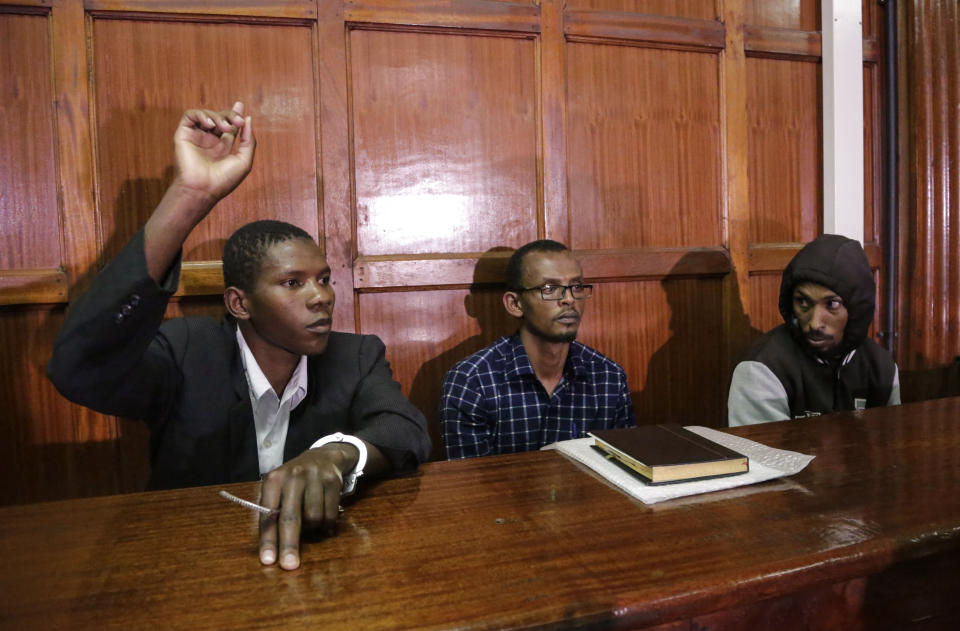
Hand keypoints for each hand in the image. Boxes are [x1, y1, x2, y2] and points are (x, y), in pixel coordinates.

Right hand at [172, 101, 255, 206]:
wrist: (203, 189)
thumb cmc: (223, 180)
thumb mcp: (244, 161)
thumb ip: (249, 141)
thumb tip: (248, 119)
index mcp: (223, 147)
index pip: (229, 126)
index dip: (234, 114)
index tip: (240, 105)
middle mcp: (209, 141)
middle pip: (220, 118)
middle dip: (230, 115)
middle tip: (237, 121)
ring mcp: (196, 137)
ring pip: (206, 115)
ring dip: (218, 117)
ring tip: (224, 128)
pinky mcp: (183, 134)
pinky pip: (190, 115)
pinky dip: (200, 114)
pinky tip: (209, 123)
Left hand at [257, 443, 359, 570]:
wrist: (323, 457)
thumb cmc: (293, 481)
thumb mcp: (278, 489)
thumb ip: (272, 511)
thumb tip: (270, 545)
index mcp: (274, 480)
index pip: (269, 514)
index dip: (268, 539)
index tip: (268, 560)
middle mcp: (293, 477)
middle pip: (291, 517)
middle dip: (289, 544)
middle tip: (290, 565)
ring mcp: (315, 478)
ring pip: (314, 518)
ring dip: (312, 528)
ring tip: (311, 523)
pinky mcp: (333, 481)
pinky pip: (330, 514)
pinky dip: (328, 525)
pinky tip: (325, 524)